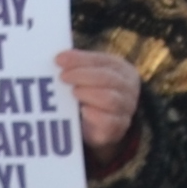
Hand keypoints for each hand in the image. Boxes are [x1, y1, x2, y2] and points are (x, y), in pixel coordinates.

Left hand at [58, 50, 143, 164]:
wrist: (99, 125)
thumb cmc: (90, 92)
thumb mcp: (86, 75)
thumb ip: (75, 66)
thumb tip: (58, 59)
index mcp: (122, 70)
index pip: (103, 61)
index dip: (80, 59)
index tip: (59, 59)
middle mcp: (128, 89)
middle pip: (108, 78)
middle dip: (82, 75)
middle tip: (63, 76)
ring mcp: (125, 109)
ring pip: (110, 99)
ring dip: (88, 93)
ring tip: (73, 92)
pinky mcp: (117, 128)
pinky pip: (108, 121)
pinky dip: (94, 115)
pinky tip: (83, 111)